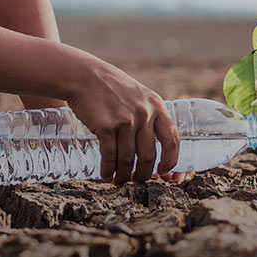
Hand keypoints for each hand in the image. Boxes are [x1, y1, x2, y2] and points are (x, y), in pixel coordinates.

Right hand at [66, 60, 179, 184]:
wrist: (84, 76)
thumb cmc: (112, 88)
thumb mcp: (139, 96)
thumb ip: (149, 115)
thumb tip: (154, 147)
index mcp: (157, 106)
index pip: (172, 140)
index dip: (169, 161)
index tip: (162, 171)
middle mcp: (144, 114)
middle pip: (148, 155)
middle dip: (143, 173)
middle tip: (136, 180)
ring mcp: (125, 120)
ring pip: (128, 159)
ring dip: (123, 175)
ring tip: (119, 180)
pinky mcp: (106, 126)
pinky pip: (110, 156)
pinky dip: (108, 170)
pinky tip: (106, 175)